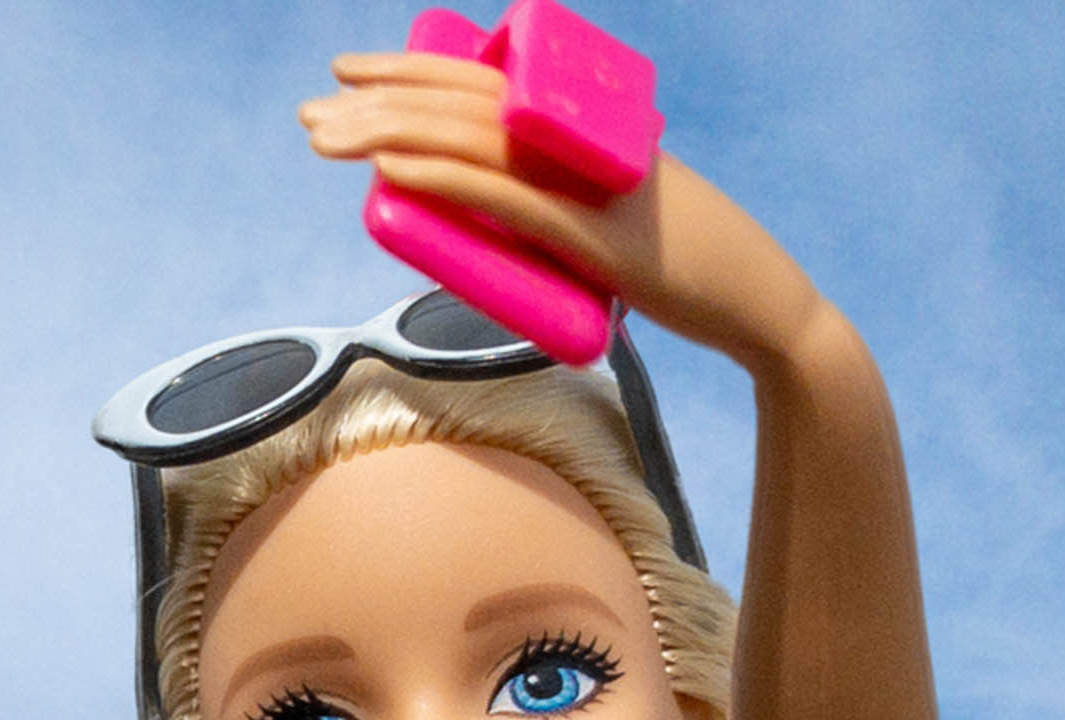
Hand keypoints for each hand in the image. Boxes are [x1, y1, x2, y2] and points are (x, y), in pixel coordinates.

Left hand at [301, 51, 827, 372]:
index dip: (411, 71)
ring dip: (386, 132)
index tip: (350, 75)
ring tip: (321, 135)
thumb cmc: (685, 272)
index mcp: (582, 127)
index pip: (482, 82)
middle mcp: (581, 135)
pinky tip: (387, 168)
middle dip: (376, 102)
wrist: (755, 303)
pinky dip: (441, 176)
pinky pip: (501, 196)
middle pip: (461, 102)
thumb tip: (504, 234)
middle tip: (309, 112)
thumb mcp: (611, 228)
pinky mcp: (591, 233)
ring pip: (468, 139)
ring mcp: (585, 180)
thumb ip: (560, 219)